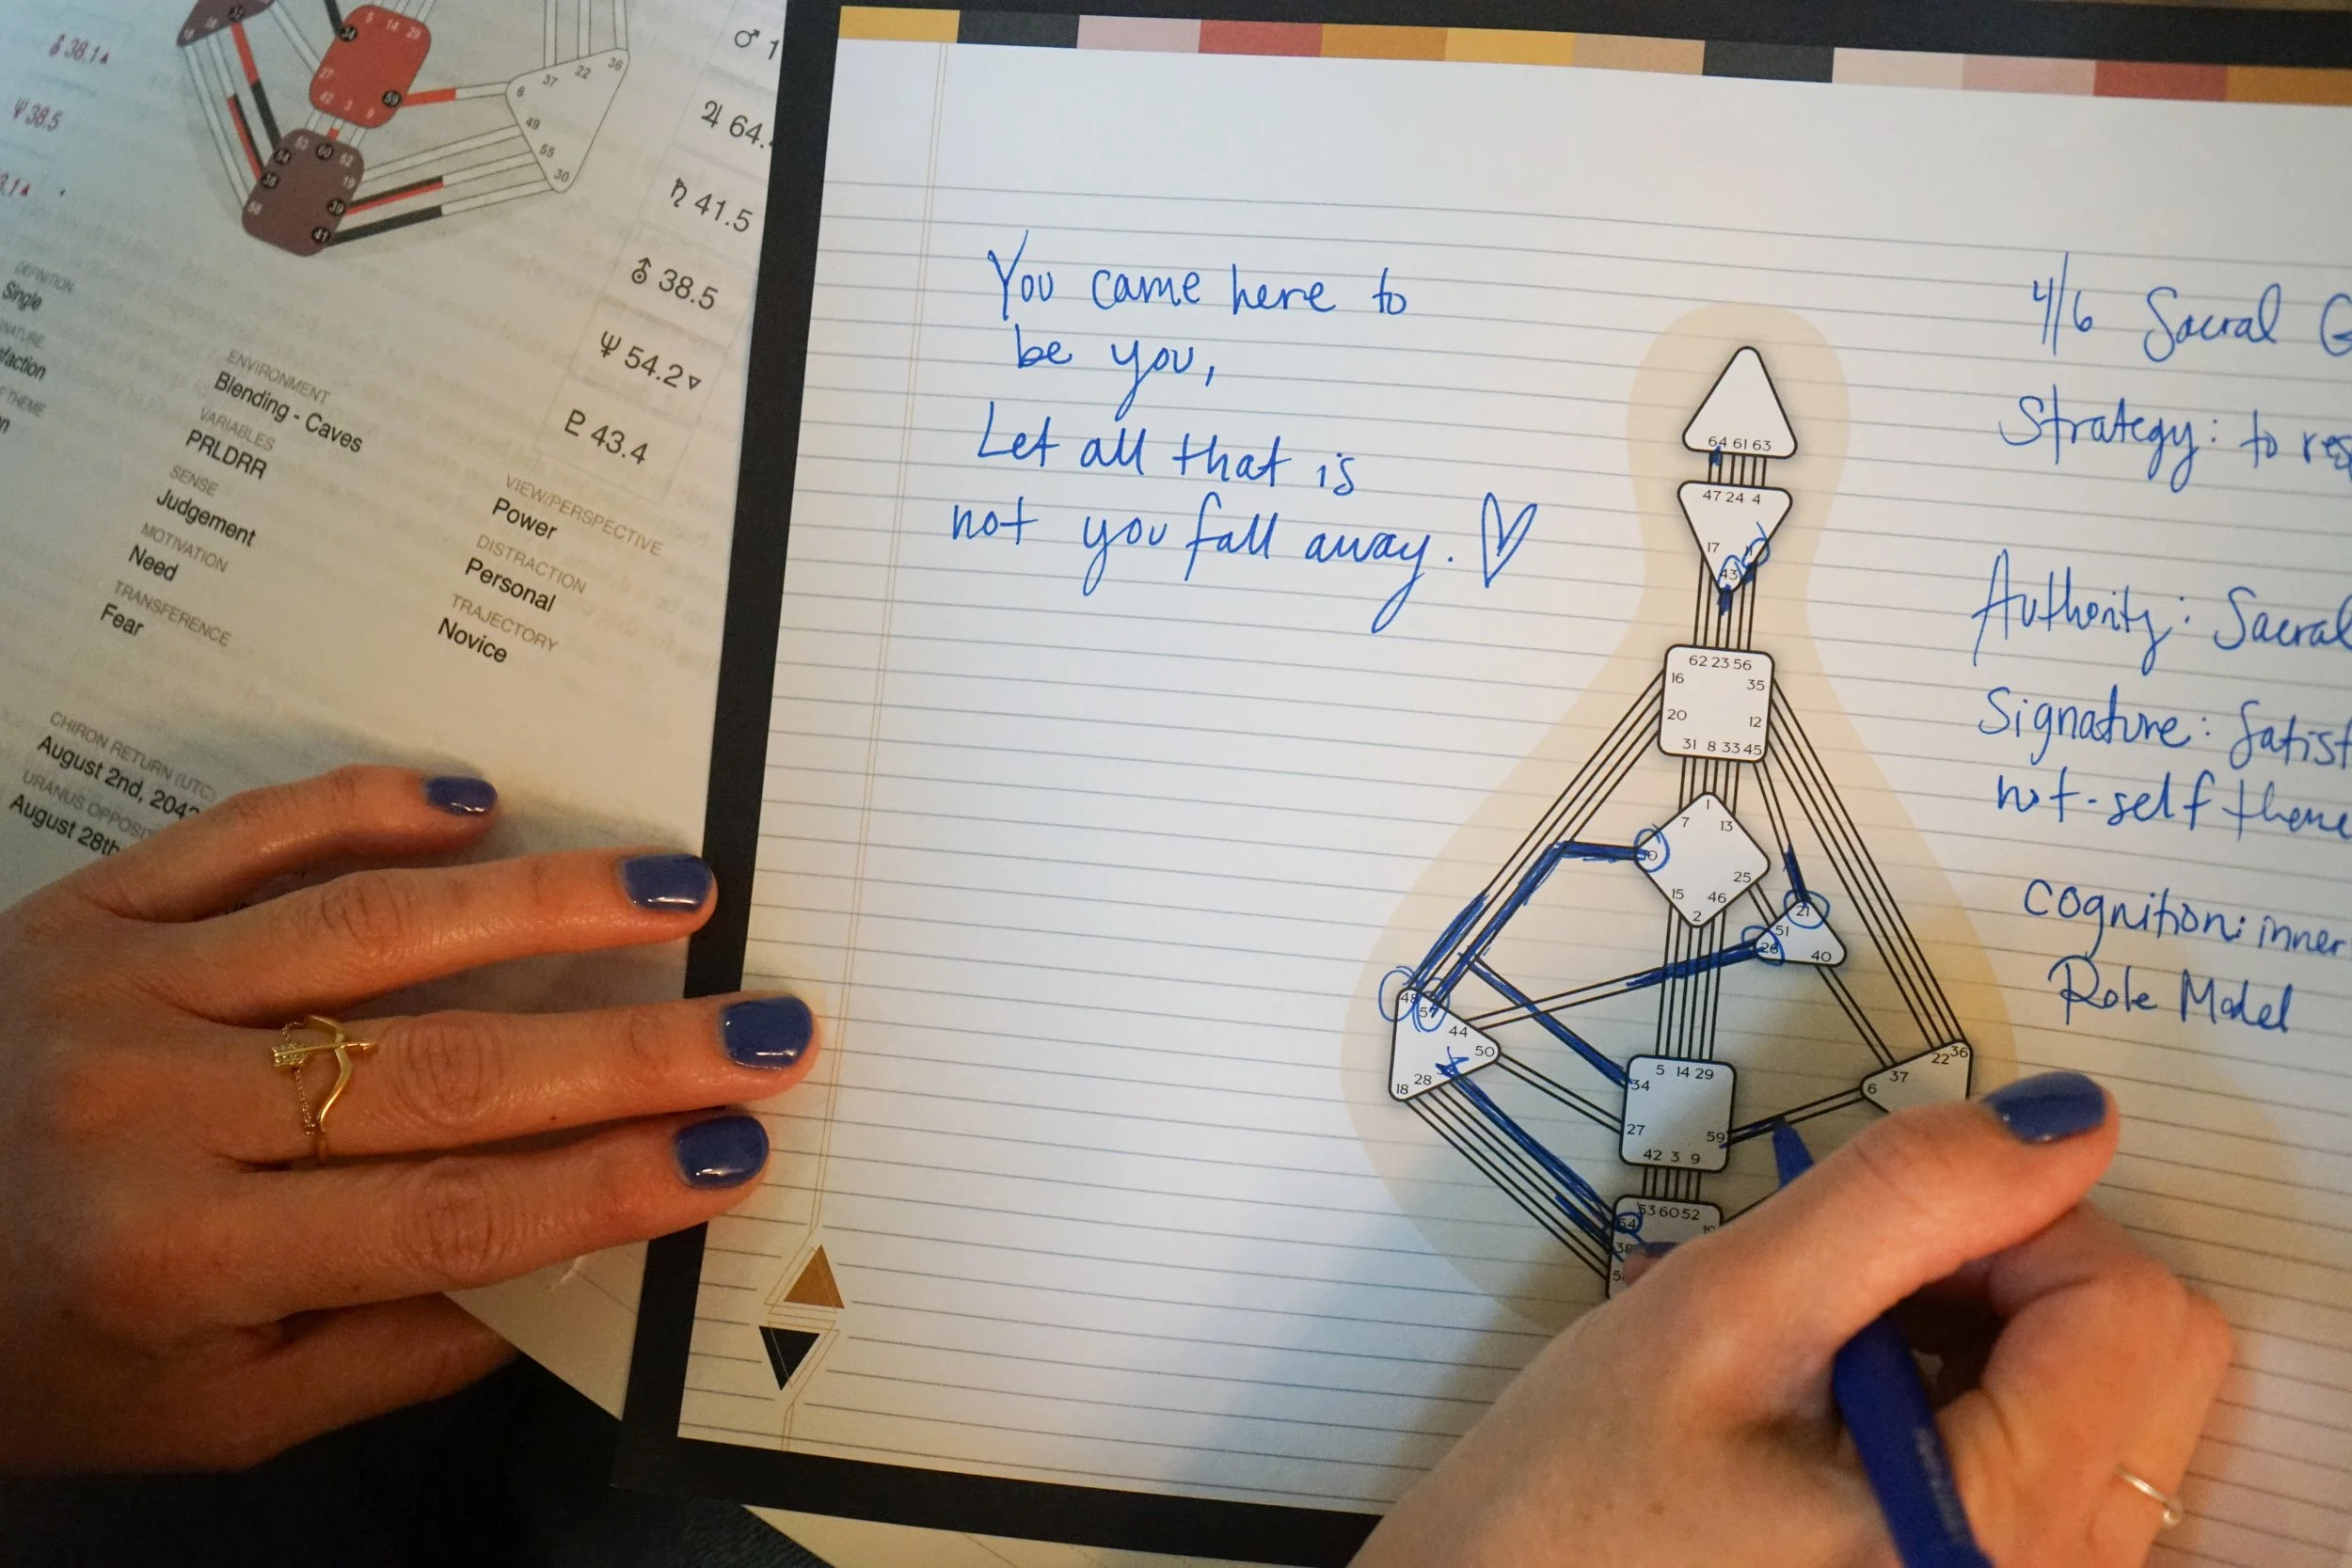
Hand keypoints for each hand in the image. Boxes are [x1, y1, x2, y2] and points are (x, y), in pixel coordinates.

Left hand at [0, 766, 817, 1470]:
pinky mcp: (89, 905)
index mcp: (184, 1259)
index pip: (448, 1212)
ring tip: (674, 884)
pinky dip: (361, 803)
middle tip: (767, 1024)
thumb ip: (388, 1351)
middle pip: (444, 1068)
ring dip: (540, 903)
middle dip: (632, 1048)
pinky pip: (244, 834)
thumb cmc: (34, 1351)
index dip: (608, 1183)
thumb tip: (565, 1267)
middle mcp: (155, 1110)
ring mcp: (121, 987)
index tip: (731, 1151)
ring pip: (370, 928)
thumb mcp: (207, 1415)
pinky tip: (473, 797)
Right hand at [1355, 1076, 2230, 1567]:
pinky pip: (2055, 1461)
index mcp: (2000, 1533)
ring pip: (2106, 1398)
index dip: (2008, 1220)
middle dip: (2007, 1271)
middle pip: (2147, 1353)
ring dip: (1980, 1331)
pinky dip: (1968, 1396)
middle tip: (1842, 1286)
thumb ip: (1901, 1201)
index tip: (1865, 1237)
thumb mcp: (1721, 1316)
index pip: (2126, 1302)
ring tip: (1819, 1355)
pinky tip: (1838, 1405)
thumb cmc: (1572, 1510)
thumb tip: (2066, 1117)